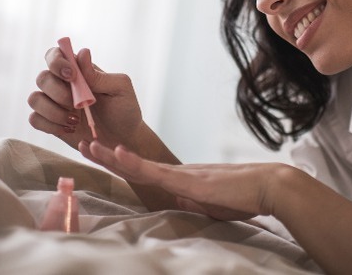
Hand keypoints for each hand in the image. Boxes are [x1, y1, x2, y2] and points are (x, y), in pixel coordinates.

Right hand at [28, 46, 144, 149]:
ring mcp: (54, 104)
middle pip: (42, 78)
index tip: (71, 76)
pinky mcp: (50, 122)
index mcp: (79, 71)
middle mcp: (62, 84)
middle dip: (58, 92)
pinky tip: (69, 129)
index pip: (55, 55)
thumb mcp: (120, 89)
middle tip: (78, 105)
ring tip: (75, 120)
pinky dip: (49, 125)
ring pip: (34, 99)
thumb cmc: (124, 110)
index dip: (56, 61)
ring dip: (53, 111)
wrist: (124, 139)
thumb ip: (98, 74)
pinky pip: (34, 119)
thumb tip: (82, 53)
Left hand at [79, 140, 291, 220]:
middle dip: (106, 155)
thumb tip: (182, 209)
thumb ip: (195, 204)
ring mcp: (180, 174)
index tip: (101, 155)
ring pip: (137, 164)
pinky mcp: (188, 181)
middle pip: (134, 164)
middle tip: (83, 143)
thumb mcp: (212, 205)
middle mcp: (176, 173)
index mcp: (180, 179)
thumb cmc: (245, 197)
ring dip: (110, 155)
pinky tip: (117, 153)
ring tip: (88, 145)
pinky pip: (155, 172)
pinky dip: (134, 162)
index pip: (144, 172)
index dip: (120, 164)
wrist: (268, 187)